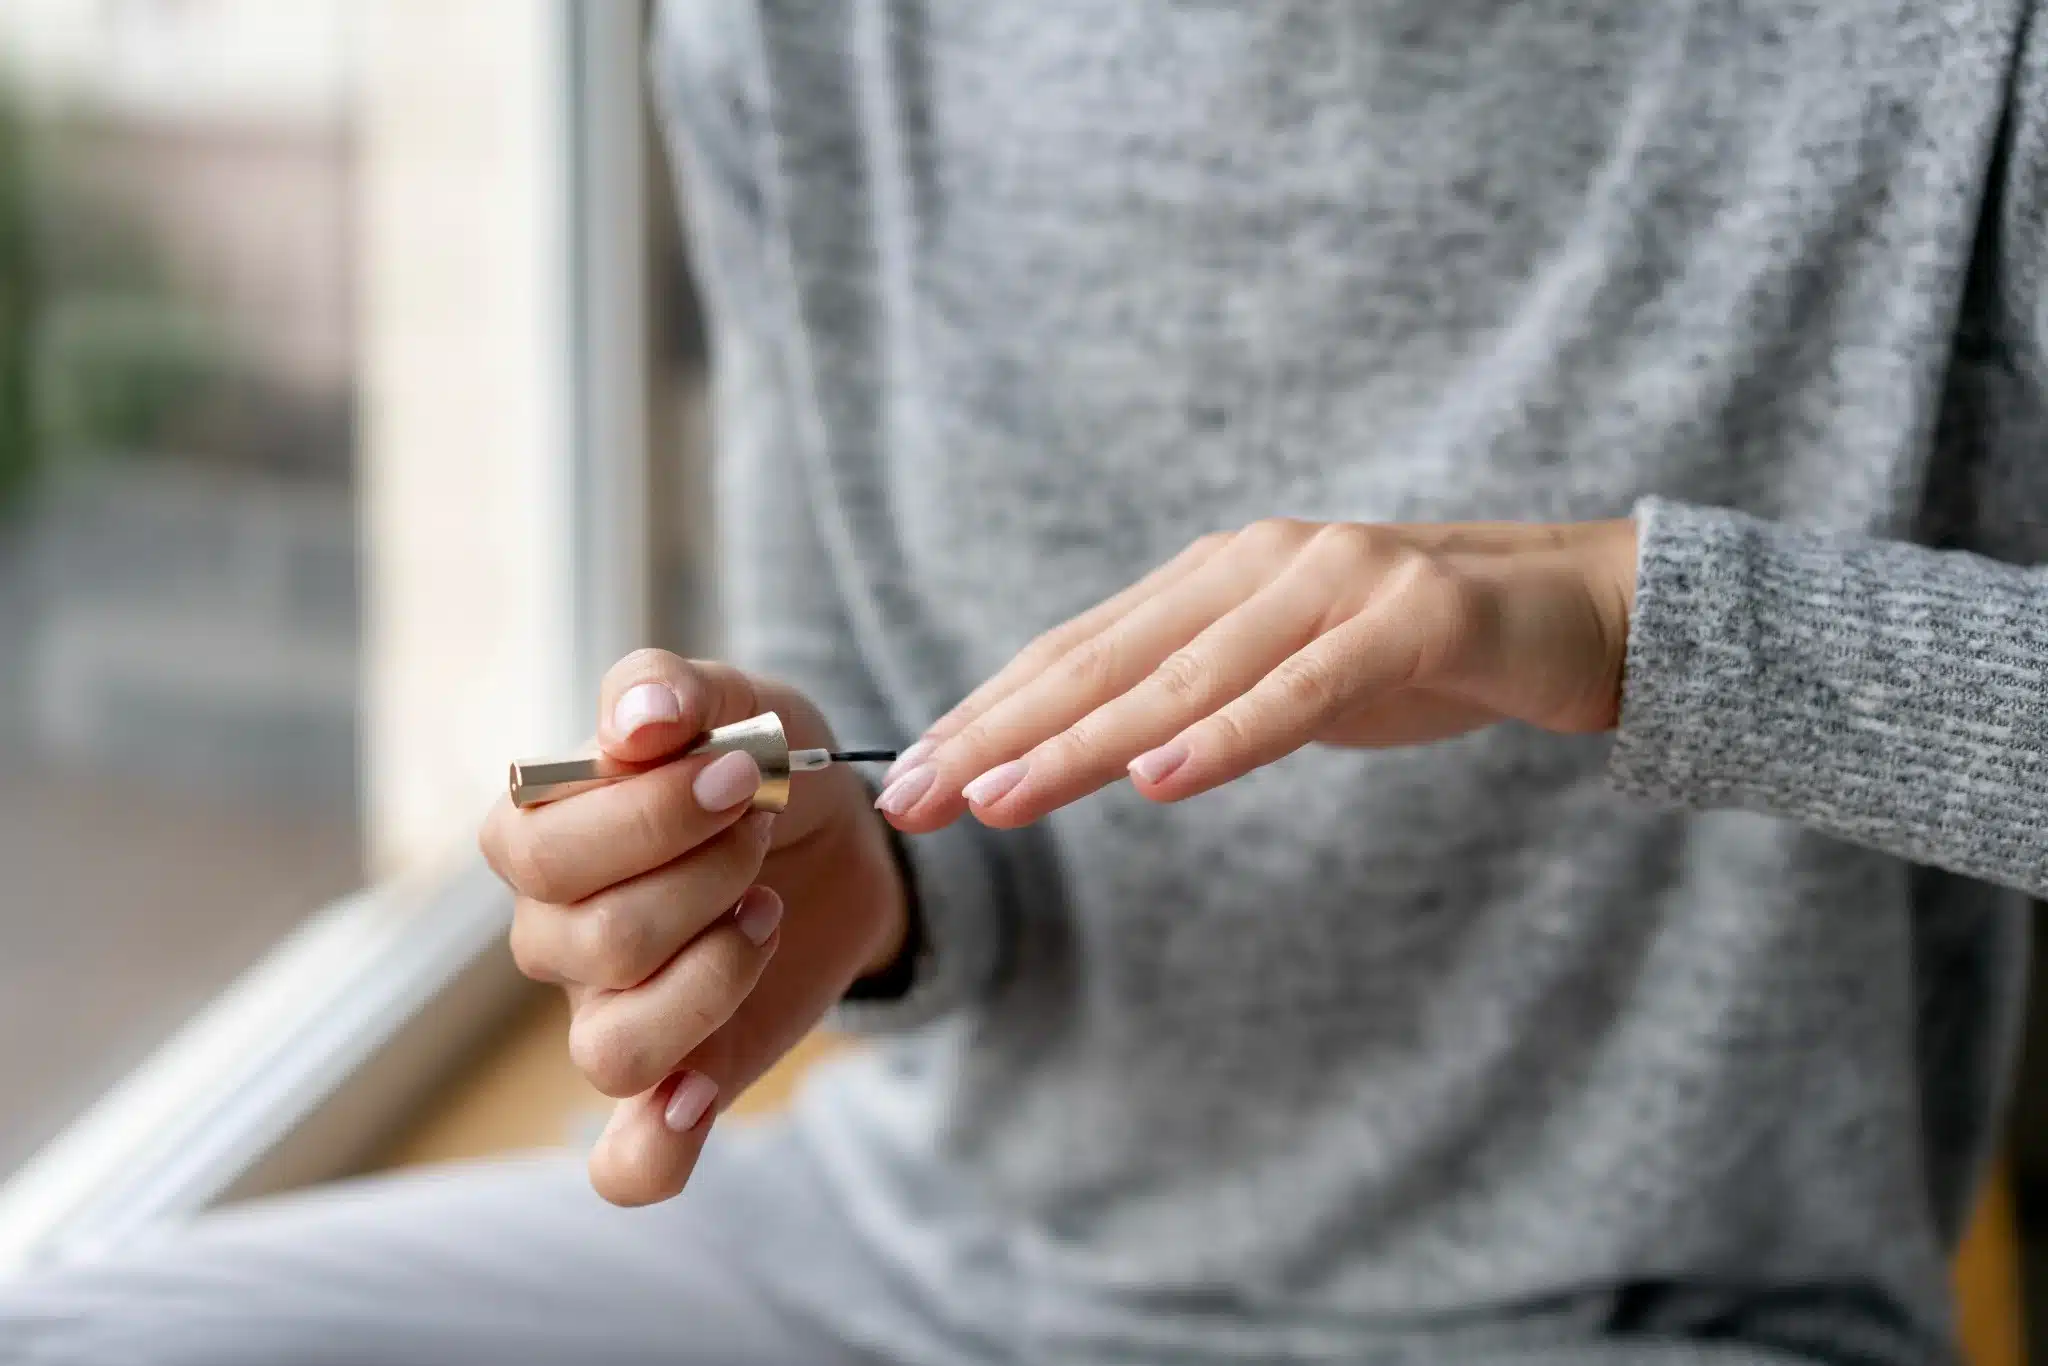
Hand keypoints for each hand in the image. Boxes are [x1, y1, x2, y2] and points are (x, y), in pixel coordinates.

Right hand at [478, 651, 906, 1205]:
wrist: (844, 834)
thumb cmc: (763, 761)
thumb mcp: (739, 699)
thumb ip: (674, 690)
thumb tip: (636, 717)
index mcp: (541, 838)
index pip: (539, 851)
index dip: (649, 817)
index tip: (742, 775)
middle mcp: (556, 936)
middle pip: (588, 945)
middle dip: (701, 880)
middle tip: (759, 833)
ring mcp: (609, 1015)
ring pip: (609, 1050)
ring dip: (711, 980)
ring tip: (767, 914)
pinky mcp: (679, 1081)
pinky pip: (626, 1164)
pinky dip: (652, 1151)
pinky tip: (699, 1102)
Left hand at [874, 518, 1636, 831]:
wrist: (1584, 611)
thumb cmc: (1423, 649)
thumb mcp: (1290, 675)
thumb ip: (1202, 695)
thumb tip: (1098, 749)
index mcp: (1217, 576)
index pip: (1078, 650)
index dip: (989, 711)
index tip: (911, 774)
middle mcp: (1261, 564)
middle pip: (1105, 659)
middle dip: (1000, 732)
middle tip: (915, 794)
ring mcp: (1336, 581)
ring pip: (1186, 674)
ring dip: (1084, 742)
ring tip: (1001, 798)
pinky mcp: (1413, 616)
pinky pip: (1305, 687)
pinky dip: (1229, 735)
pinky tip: (1159, 779)